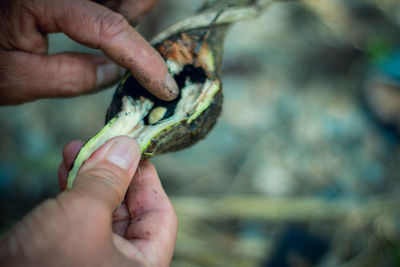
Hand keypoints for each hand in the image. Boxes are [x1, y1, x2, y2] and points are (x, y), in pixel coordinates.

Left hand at [0, 0, 178, 104]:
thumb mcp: (17, 79)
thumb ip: (74, 77)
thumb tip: (117, 74)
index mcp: (42, 1)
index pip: (109, 30)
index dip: (143, 61)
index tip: (164, 87)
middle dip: (138, 20)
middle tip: (138, 58)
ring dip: (128, 16)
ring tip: (120, 50)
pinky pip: (101, 2)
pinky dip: (113, 16)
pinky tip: (104, 38)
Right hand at [0, 136, 177, 266]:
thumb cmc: (47, 266)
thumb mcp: (84, 216)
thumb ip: (109, 179)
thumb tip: (127, 146)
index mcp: (142, 266)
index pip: (160, 216)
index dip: (148, 179)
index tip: (134, 150)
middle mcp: (122, 264)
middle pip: (130, 209)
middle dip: (113, 171)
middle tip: (102, 143)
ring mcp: (94, 258)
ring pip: (101, 208)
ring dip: (90, 176)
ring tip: (77, 149)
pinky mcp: (69, 253)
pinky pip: (79, 216)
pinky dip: (74, 190)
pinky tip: (66, 169)